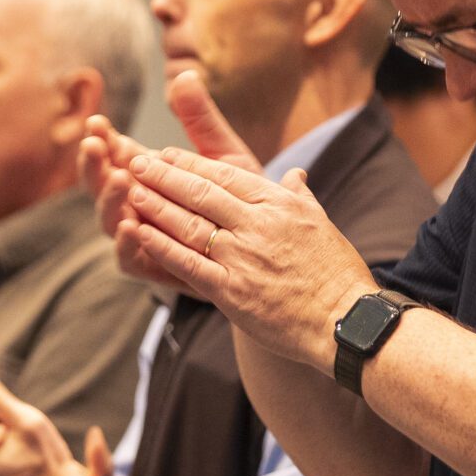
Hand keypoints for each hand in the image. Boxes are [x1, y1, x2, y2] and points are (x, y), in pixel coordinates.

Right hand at [84, 69, 264, 290]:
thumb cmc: (241, 198)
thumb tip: (187, 74)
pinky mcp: (154, 268)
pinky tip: (129, 225)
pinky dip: (125, 243)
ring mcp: (142, 237)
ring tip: (118, 179)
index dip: (102, 139)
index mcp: (148, 175)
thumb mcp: (223, 155)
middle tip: (94, 146)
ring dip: (108, 199)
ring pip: (110, 220)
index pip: (115, 154)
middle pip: (101, 186)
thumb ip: (202, 119)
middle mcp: (137, 205)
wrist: (268, 249)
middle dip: (93, 165)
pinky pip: (129, 259)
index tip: (97, 123)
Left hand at [119, 83, 379, 369]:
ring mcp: (241, 258)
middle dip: (163, 176)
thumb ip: (300, 197)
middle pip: (200, 193)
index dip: (190, 163)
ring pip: (187, 224)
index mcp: (279, 205)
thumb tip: (295, 175)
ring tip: (130, 192)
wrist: (345, 321)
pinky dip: (160, 247)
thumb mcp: (321, 223)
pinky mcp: (230, 291)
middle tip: (136, 163)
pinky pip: (186, 264)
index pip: (225, 175)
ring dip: (155, 206)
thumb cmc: (337, 274)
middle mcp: (257, 226)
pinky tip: (139, 234)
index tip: (165, 154)